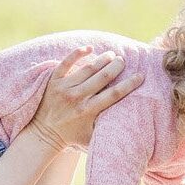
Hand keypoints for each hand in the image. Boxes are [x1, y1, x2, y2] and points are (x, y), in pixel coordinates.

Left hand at [28, 48, 144, 152]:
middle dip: (115, 67)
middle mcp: (77, 98)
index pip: (113, 94)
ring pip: (88, 69)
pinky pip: (66, 63)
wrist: (44, 134)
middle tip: (123, 60)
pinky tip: (89, 48)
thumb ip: (106, 128)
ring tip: (111, 54)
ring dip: (102, 60)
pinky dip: (78, 54)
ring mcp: (64, 88)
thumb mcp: (91, 136)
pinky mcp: (54, 81)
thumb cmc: (72, 136)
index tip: (140, 75)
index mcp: (88, 111)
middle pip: (102, 77)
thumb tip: (128, 125)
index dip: (128, 84)